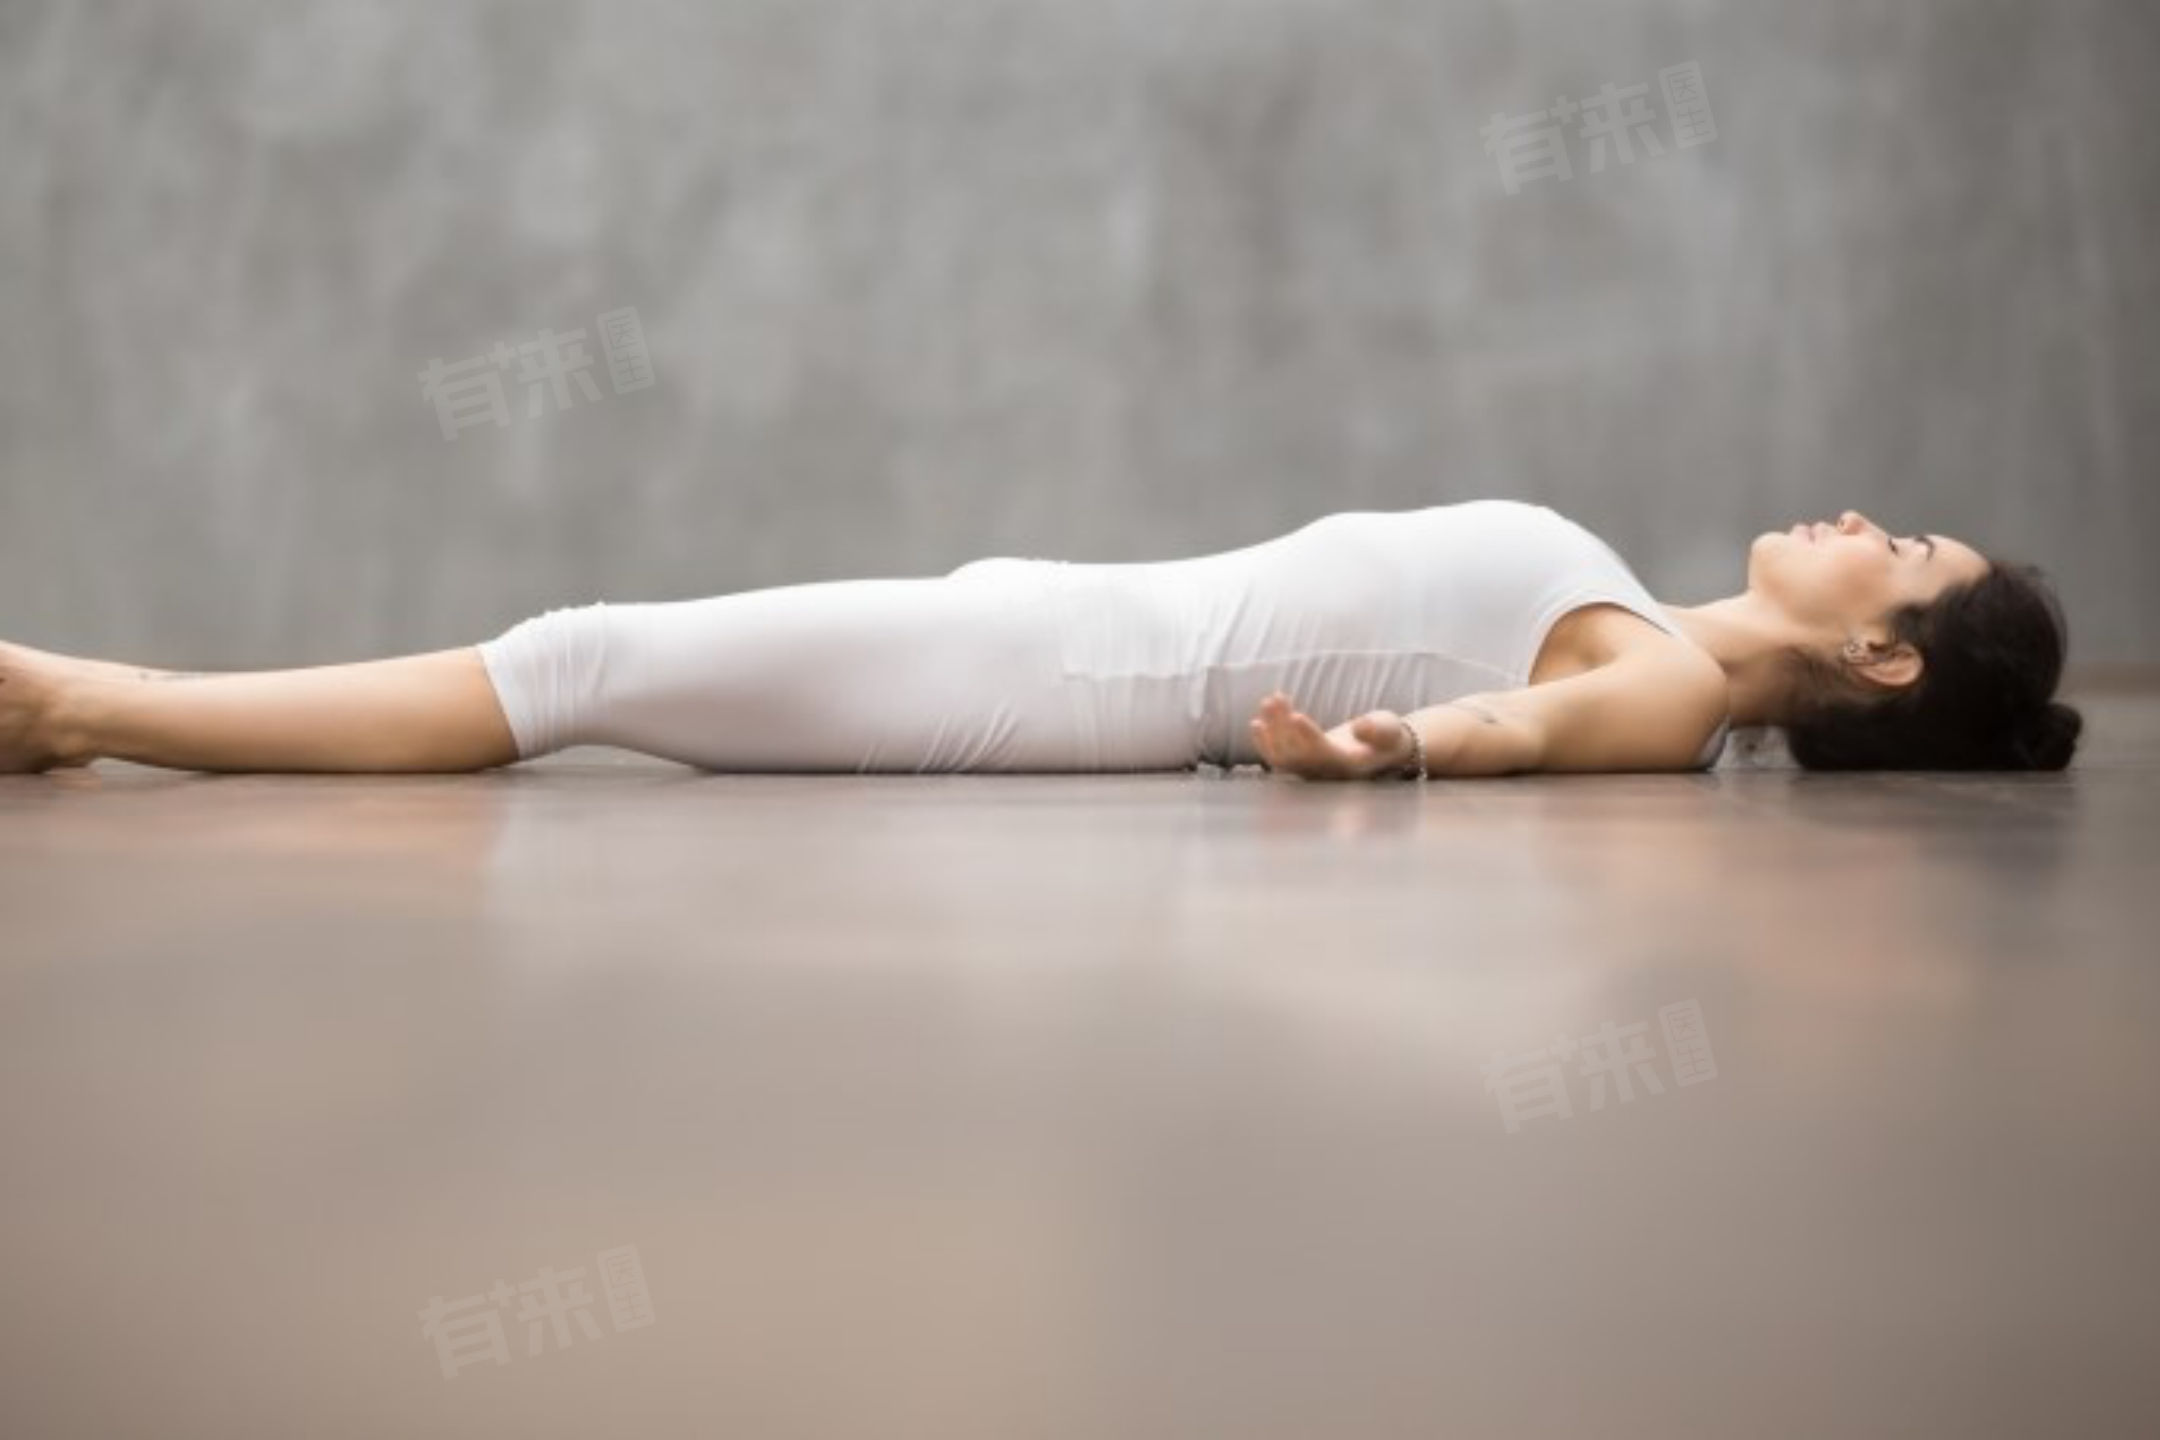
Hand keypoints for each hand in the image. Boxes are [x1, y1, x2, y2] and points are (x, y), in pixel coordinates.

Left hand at [1247, 690, 1414, 780]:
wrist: (1383, 749)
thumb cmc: (1389, 737)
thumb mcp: (1390, 730)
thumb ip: (1377, 730)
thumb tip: (1358, 727)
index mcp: (1348, 765)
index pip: (1324, 752)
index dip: (1308, 736)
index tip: (1296, 715)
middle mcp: (1327, 772)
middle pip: (1298, 754)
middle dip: (1283, 726)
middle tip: (1276, 698)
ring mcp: (1313, 771)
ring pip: (1284, 755)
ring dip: (1272, 729)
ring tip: (1269, 700)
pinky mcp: (1303, 764)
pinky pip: (1278, 758)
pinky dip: (1265, 742)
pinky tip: (1257, 721)